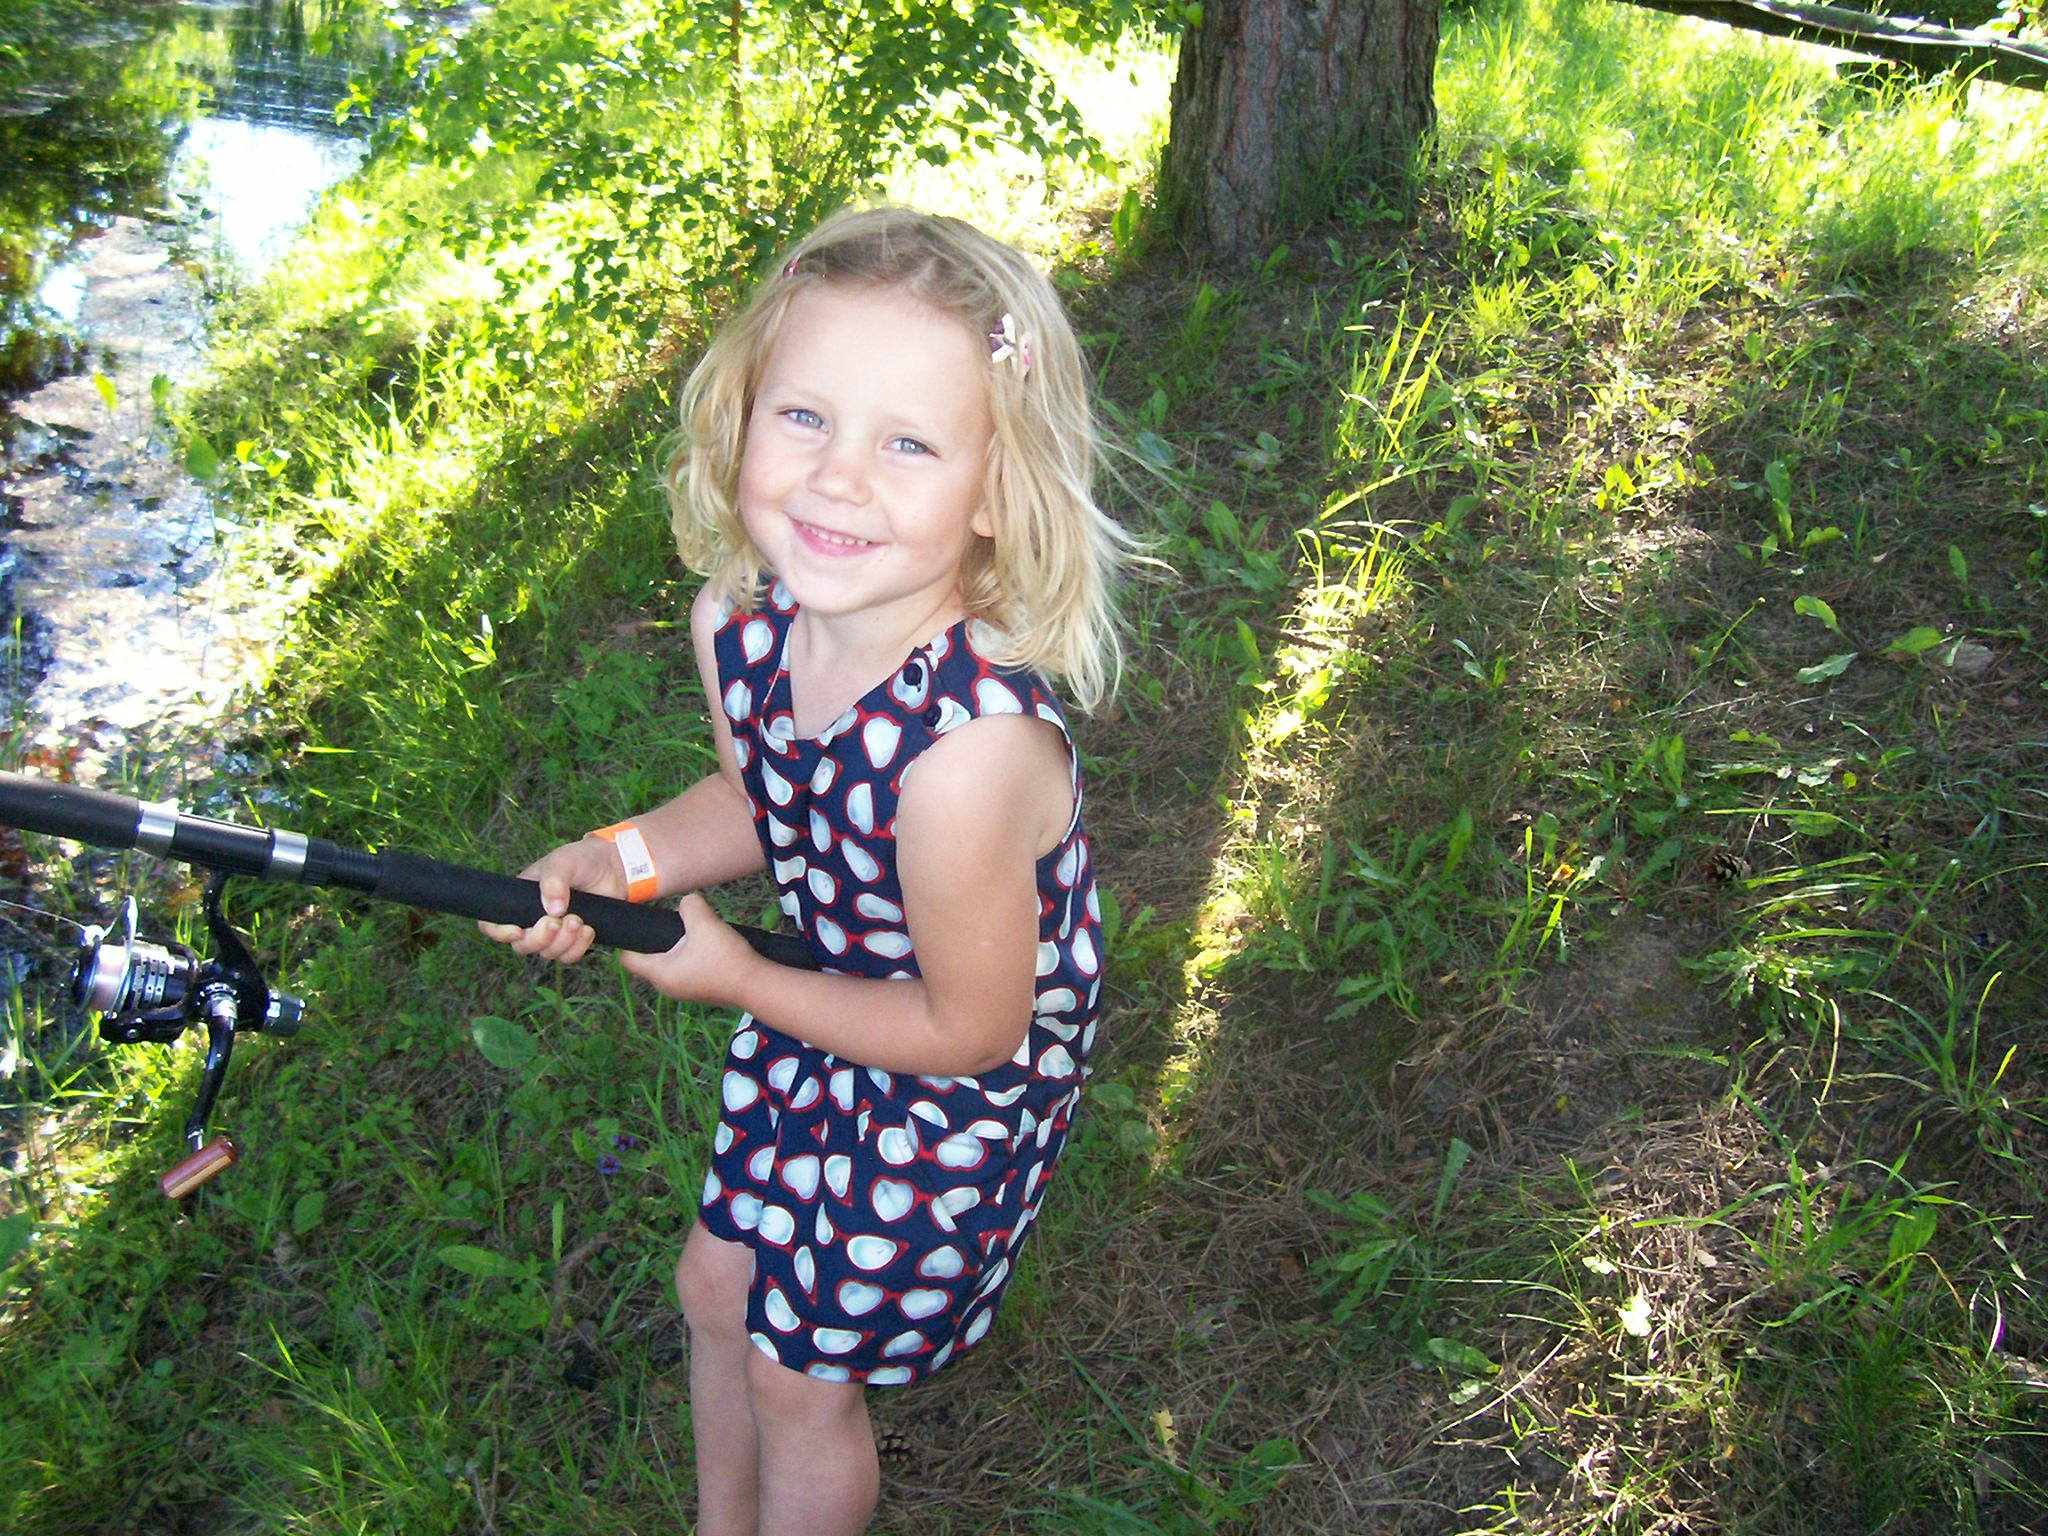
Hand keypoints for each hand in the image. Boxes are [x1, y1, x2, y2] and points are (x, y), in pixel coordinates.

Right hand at [476, 836, 626, 962]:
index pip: (492, 924)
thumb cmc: (581, 860)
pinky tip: (588, 930)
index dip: (498, 932)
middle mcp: (532, 919)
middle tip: (557, 921)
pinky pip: (568, 956)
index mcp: (519, 899)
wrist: (613, 867)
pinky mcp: (573, 939)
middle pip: (521, 946)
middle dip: (539, 938)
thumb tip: (552, 911)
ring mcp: (554, 932)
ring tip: (578, 920)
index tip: (517, 930)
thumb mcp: (563, 861)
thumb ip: (554, 880)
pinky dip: (578, 948)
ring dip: (562, 942)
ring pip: (546, 953)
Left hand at [619, 891, 761, 1006]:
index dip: (630, 939)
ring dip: (679, 947)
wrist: (756, 985)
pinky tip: (710, 946)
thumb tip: (687, 904)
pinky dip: (693, 957)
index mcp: (659, 973)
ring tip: (697, 933)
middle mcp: (666, 986)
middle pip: (650, 958)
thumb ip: (690, 905)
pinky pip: (687, 969)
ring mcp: (684, 991)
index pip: (626, 959)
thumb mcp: (704, 922)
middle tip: (677, 924)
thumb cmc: (725, 957)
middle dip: (660, 939)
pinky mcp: (700, 990)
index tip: (644, 924)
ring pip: (670, 963)